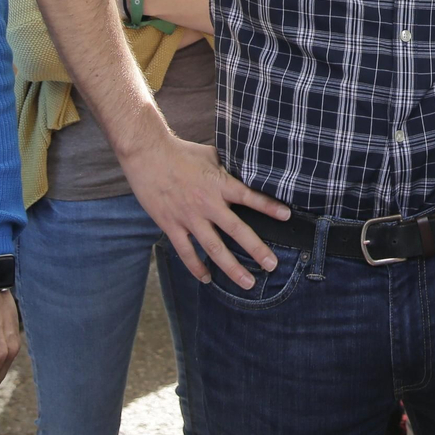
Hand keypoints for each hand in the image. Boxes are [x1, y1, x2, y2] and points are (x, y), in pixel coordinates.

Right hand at [121, 128, 289, 286]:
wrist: (147, 153)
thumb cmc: (180, 151)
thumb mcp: (210, 154)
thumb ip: (227, 168)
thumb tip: (246, 169)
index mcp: (219, 183)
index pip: (249, 196)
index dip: (269, 206)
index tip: (287, 216)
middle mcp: (207, 203)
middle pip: (236, 231)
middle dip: (256, 249)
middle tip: (272, 266)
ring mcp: (189, 217)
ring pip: (214, 248)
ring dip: (231, 268)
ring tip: (247, 282)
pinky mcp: (171, 225)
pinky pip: (186, 251)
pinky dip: (196, 267)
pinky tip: (207, 278)